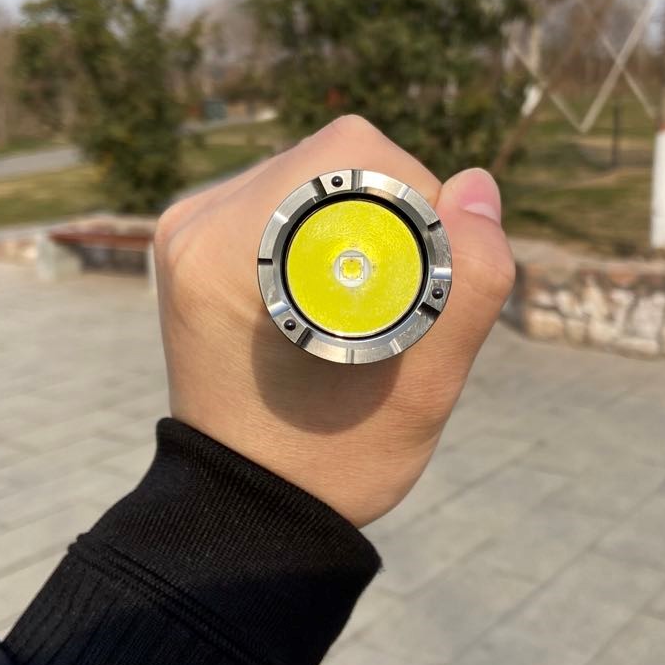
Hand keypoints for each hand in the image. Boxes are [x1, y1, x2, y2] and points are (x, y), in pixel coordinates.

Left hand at [153, 116, 515, 526]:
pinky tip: (328, 296)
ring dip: (359, 222)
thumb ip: (467, 281)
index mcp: (230, 249)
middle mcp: (195, 224)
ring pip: (312, 174)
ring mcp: (188, 229)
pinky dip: (323, 232)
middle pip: (332, 159)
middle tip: (396, 300)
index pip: (355, 158)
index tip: (420, 284)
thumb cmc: (337, 460)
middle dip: (390, 215)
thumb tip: (476, 185)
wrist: (249, 506)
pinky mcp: (193, 241)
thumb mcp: (424, 385)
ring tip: (361, 305)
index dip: (418, 205)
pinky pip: (283, 199)